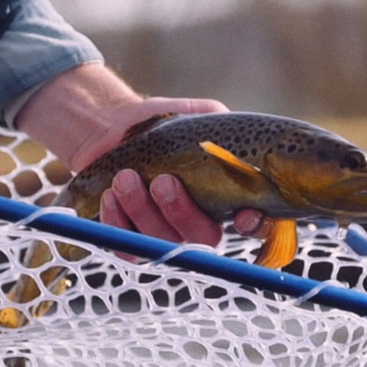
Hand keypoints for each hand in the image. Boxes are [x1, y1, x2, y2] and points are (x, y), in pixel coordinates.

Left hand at [15, 63, 262, 246]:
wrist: (112, 131)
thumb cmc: (159, 126)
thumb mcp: (192, 115)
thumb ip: (216, 121)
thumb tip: (228, 127)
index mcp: (227, 196)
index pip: (254, 223)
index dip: (255, 225)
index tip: (242, 215)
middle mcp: (201, 223)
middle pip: (204, 239)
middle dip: (181, 212)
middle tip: (162, 181)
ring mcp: (166, 238)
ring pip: (163, 244)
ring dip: (143, 211)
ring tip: (125, 178)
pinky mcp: (133, 244)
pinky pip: (130, 250)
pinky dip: (118, 224)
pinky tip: (111, 195)